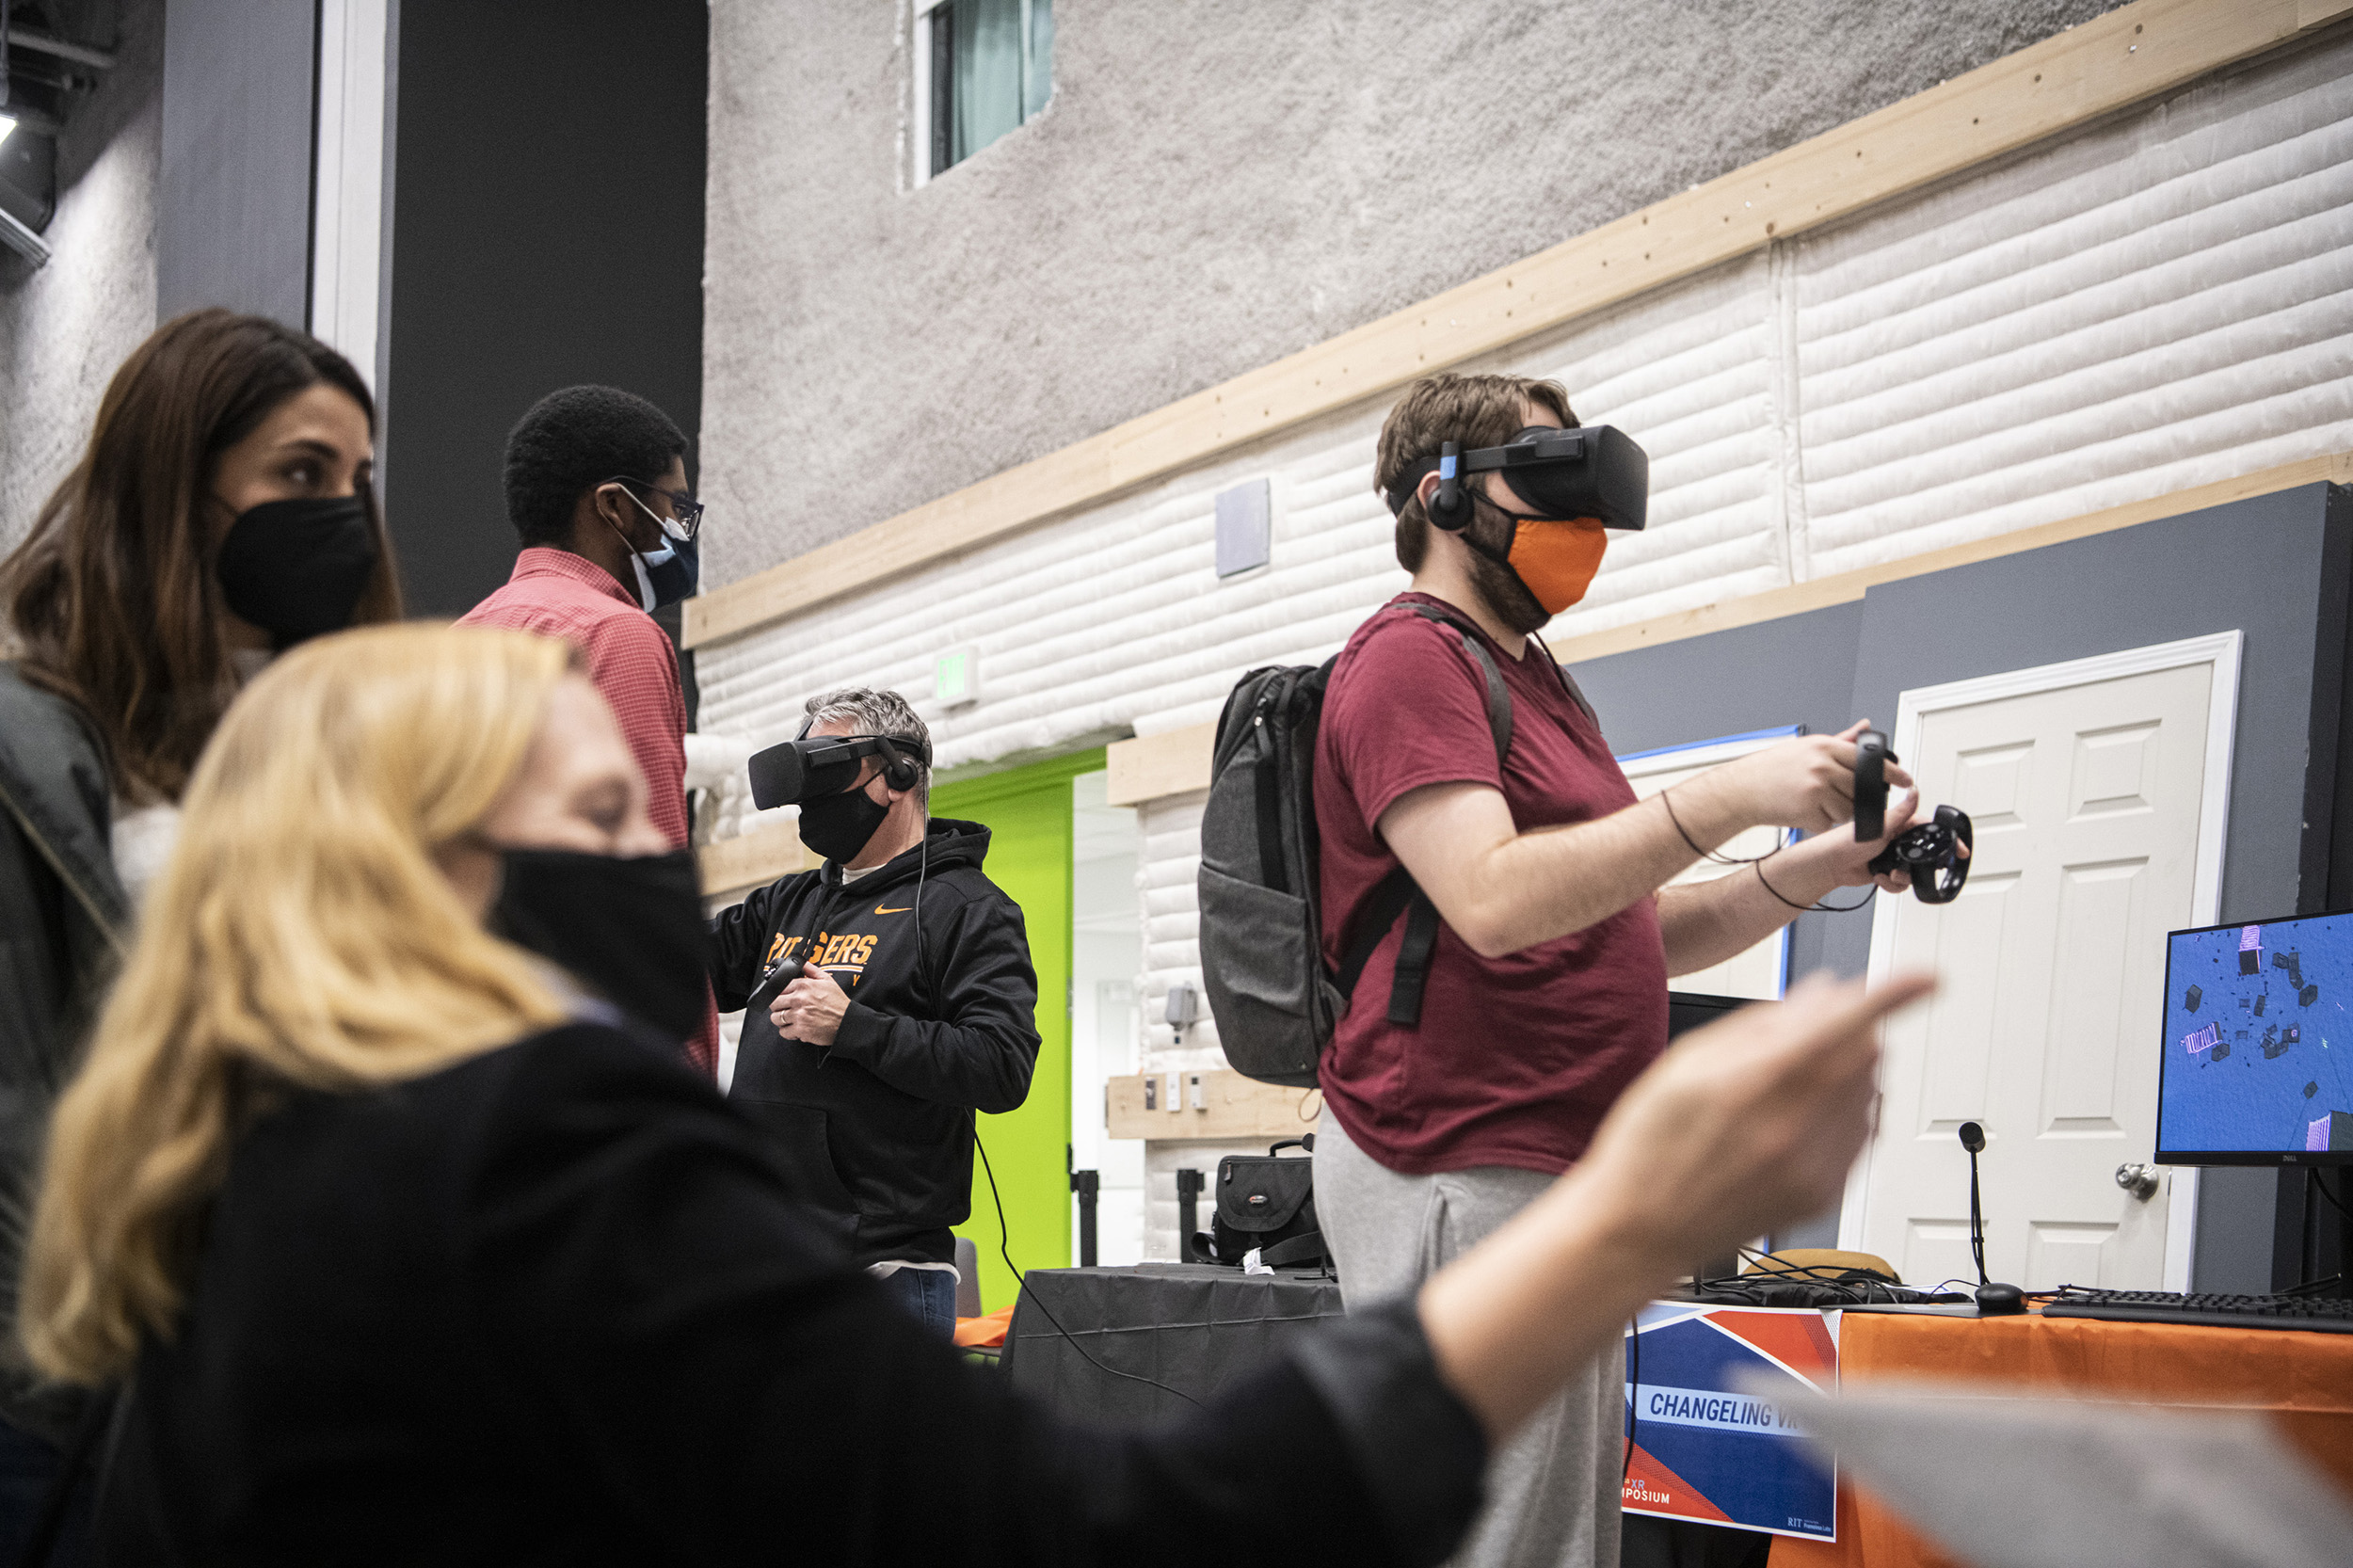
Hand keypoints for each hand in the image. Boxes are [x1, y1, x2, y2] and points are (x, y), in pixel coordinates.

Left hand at [771, 964, 849, 1047]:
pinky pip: (783, 1032)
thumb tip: (800, 962)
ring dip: (781, 1020)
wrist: (848, 1022)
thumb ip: (810, 969)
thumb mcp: (827, 980)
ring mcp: (799, 1015)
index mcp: (803, 985)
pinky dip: (788, 1032)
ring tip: (791, 1019)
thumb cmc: (838, 1003)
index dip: (780, 994)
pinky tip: (796, 1028)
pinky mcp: (800, 1030)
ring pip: (776, 1018)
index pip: (778, 987)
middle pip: (773, 1003)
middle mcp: (799, 999)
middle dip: (778, 1006)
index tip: (785, 997)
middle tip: (786, 1008)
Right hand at [1416, 970, 1935, 1441]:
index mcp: (1753, 1086)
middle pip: (1864, 1056)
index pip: (1842, 1029)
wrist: (1640, 1229)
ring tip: (1791, 1079)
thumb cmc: (1650, 1145)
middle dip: (1853, 1028)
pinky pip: (1862, 1133)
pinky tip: (1804, 1113)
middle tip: (1818, 1022)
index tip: (1927, 977)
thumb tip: (1822, 996)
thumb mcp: (1686, 1065)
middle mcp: (1792, 1129)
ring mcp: (1812, 1168)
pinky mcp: (1823, 1195)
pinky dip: (1848, 1110)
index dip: (1892, 998)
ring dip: (1850, 1069)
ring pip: (1869, 1093)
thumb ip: (1761, 1026)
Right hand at [1693, 722, 1915, 836]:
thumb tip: (1865, 727)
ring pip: (1848, 809)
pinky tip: (1807, 812)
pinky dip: (1823, 823)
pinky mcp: (1809, 812)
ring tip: (1817, 803)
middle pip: (1861, 788)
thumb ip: (1841, 740)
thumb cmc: (1770, 769)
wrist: (1742, 791)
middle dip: (1859, 798)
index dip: (1892, 773)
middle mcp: (1822, 766)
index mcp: (1824, 748)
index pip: (1869, 760)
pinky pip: (1830, 823)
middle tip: (1847, 798)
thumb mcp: (1806, 747)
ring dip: (1839, 812)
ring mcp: (1816, 790)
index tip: (1905, 780)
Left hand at [1776, 779, 1924, 895]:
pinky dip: (1891, 884)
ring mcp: (1890, 858)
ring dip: (1901, 877)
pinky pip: (1899, 883)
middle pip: (1919, 854)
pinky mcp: (1885, 872)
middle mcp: (1894, 841)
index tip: (1928, 846)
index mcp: (1895, 825)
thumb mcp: (1881, 825)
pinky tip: (1879, 876)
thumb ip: (1902, 811)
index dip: (1928, 838)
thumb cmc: (1847, 841)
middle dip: (1913, 864)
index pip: (1921, 829)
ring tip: (1890, 873)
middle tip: (1903, 863)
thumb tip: (1914, 791)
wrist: (1831, 864)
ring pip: (1910, 871)